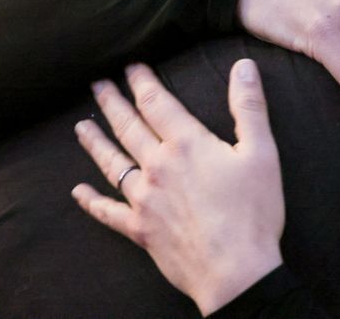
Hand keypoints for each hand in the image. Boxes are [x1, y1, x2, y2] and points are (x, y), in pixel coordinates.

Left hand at [72, 60, 283, 316]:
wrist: (235, 272)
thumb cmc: (253, 212)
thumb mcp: (261, 152)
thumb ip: (249, 107)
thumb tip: (244, 67)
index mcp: (186, 144)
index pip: (157, 103)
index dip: (142, 81)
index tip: (131, 66)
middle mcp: (157, 167)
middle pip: (128, 127)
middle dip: (112, 103)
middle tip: (98, 84)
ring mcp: (144, 199)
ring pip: (111, 163)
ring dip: (95, 142)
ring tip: (81, 126)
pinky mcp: (140, 229)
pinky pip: (108, 211)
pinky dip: (91, 201)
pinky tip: (78, 191)